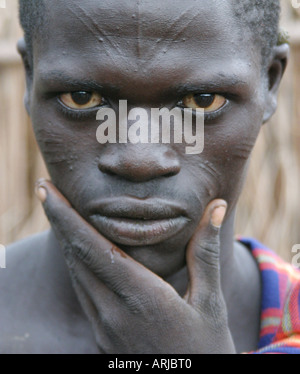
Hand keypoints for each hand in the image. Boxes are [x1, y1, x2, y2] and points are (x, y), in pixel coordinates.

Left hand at [36, 180, 234, 353]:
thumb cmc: (207, 350)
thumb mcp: (210, 302)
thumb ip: (205, 252)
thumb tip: (217, 206)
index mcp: (141, 298)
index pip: (92, 248)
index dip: (66, 217)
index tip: (46, 190)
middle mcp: (113, 312)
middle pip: (75, 256)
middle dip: (58, 219)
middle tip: (47, 189)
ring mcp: (103, 327)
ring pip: (75, 273)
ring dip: (65, 239)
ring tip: (60, 211)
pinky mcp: (101, 336)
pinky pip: (81, 290)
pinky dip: (75, 262)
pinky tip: (79, 248)